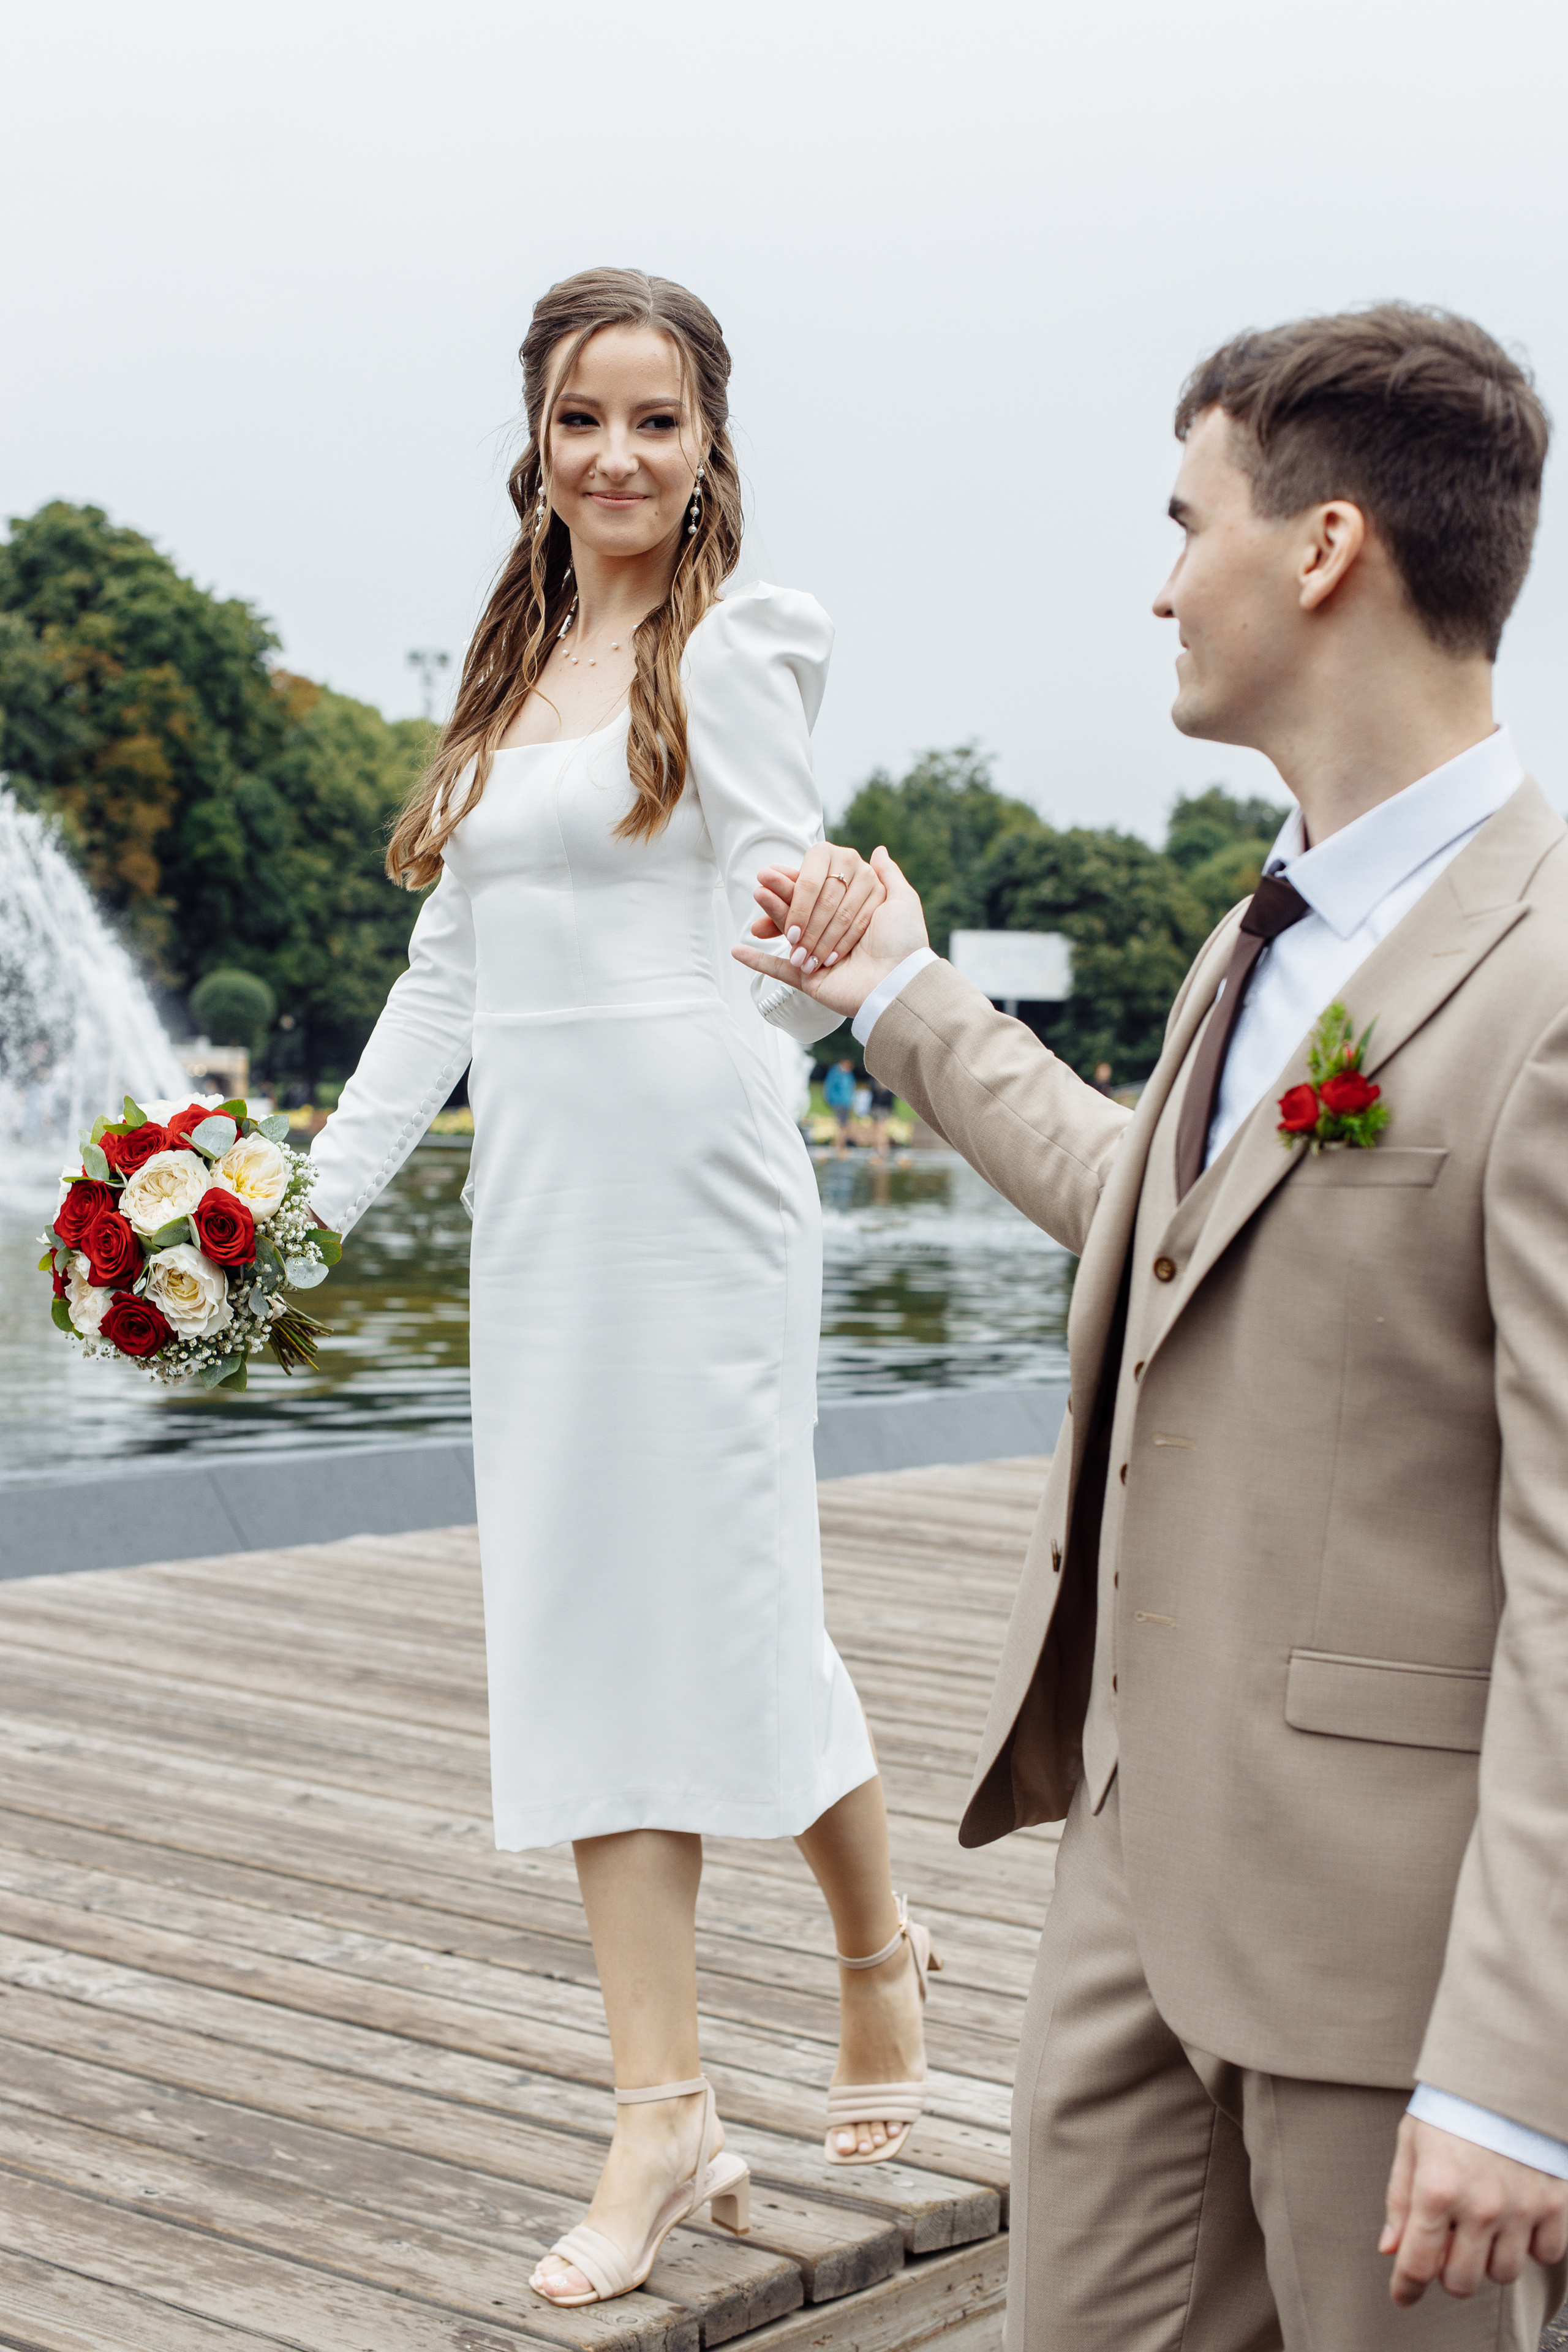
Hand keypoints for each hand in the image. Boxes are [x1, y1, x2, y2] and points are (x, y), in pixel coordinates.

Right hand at [734, 845, 929, 1021]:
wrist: (899, 982)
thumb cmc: (903, 943)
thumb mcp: (902, 901)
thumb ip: (889, 875)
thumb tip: (878, 850)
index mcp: (852, 913)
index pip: (821, 891)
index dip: (801, 881)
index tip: (782, 870)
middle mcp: (833, 933)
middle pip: (802, 909)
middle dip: (783, 895)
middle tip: (763, 880)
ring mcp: (818, 955)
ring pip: (789, 931)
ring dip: (772, 912)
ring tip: (757, 893)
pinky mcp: (809, 978)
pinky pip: (778, 971)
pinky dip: (757, 962)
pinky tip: (737, 950)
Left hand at [1381, 2115, 1567, 2305]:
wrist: (1505, 2075)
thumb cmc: (1452, 2107)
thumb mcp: (1412, 2142)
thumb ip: (1400, 2199)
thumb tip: (1391, 2249)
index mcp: (1436, 2189)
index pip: (1417, 2264)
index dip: (1406, 2288)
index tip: (1404, 2296)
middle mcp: (1479, 2206)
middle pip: (1461, 2282)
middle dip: (1448, 2273)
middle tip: (1448, 2248)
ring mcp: (1521, 2208)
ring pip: (1503, 2275)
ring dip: (1489, 2260)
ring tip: (1483, 2228)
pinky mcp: (1554, 2205)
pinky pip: (1545, 2255)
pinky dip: (1532, 2247)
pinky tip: (1518, 2221)